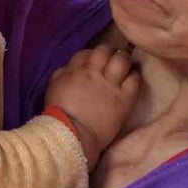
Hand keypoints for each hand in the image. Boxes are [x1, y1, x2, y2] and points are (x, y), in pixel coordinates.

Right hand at [45, 46, 141, 161]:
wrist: (73, 136)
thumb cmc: (59, 115)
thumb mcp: (53, 88)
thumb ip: (63, 73)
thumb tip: (72, 67)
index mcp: (75, 71)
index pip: (86, 53)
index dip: (91, 56)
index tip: (94, 63)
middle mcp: (93, 73)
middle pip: (105, 51)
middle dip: (109, 53)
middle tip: (111, 60)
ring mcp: (110, 85)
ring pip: (122, 60)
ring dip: (124, 60)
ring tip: (124, 66)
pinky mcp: (124, 98)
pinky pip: (134, 79)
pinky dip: (134, 76)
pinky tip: (131, 79)